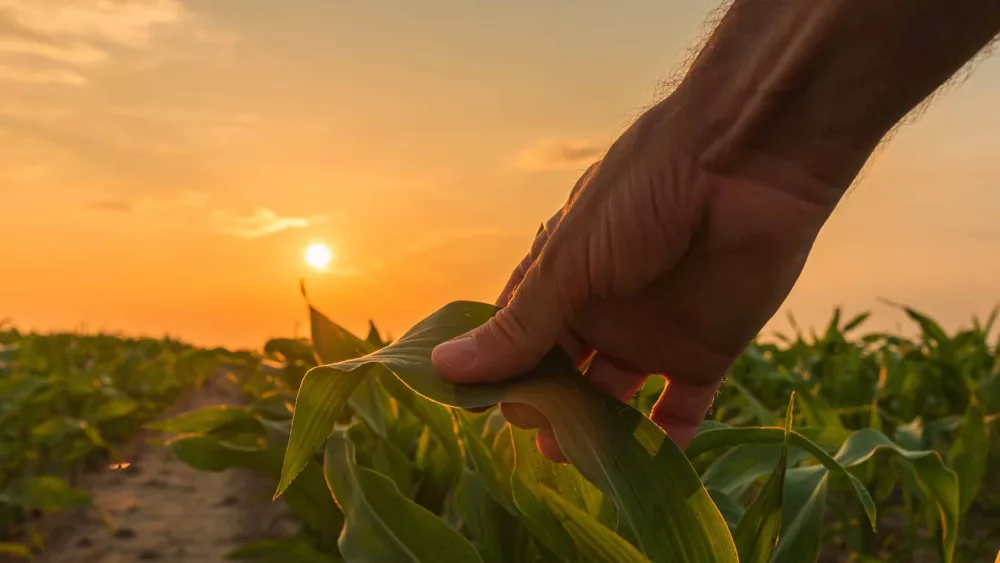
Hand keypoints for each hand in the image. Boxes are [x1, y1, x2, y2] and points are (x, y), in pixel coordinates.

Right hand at [431, 107, 841, 461]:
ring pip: (614, 400)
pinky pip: (680, 410)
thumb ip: (519, 324)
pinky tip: (643, 468)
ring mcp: (653, 334)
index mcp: (563, 277)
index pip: (518, 336)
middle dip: (547, 409)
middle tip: (539, 436)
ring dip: (595, 433)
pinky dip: (664, 442)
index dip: (499, 372)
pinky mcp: (706, 353)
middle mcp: (602, 310)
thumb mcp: (569, 261)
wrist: (746, 163)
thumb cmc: (642, 194)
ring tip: (576, 455)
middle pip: (563, 375)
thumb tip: (445, 368)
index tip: (479, 410)